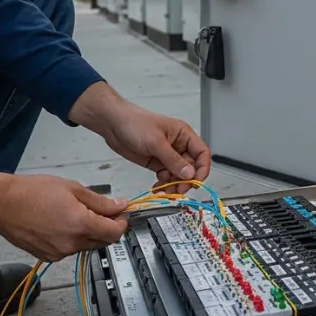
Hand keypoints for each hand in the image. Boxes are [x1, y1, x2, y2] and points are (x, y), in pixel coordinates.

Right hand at [0, 173, 128, 261]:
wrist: (1, 204)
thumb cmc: (32, 192)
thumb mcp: (72, 189)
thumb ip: (100, 201)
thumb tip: (120, 206)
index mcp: (81, 225)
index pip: (115, 232)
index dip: (122, 222)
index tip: (121, 213)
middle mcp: (72, 244)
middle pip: (103, 242)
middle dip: (108, 228)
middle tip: (103, 211)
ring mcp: (59, 253)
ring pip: (86, 246)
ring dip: (90, 233)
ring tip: (77, 213)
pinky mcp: (48, 256)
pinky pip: (70, 249)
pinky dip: (73, 238)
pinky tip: (63, 223)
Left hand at [69, 82, 210, 193]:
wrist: (113, 124)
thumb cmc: (135, 124)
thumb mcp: (156, 142)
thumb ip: (173, 160)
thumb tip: (190, 174)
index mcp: (184, 135)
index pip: (202, 153)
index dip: (202, 168)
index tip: (196, 181)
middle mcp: (178, 146)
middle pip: (191, 168)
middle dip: (186, 180)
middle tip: (178, 190)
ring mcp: (167, 155)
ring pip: (178, 175)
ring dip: (174, 185)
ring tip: (165, 191)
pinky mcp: (156, 163)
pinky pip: (166, 177)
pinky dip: (164, 184)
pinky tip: (157, 188)